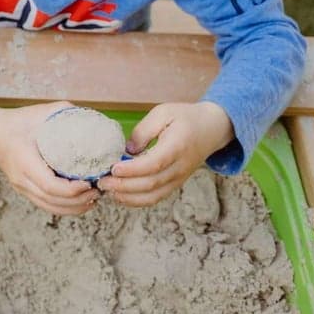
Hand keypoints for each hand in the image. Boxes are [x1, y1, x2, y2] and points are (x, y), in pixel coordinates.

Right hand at [0, 102, 99, 215]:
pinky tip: (77, 203)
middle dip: (78, 201)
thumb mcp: (40, 112)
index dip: (72, 190)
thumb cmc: (15, 121)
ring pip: (49, 207)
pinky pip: (44, 204)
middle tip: (97, 191)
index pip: (51, 186)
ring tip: (91, 199)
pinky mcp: (23, 189)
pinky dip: (62, 208)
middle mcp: (21, 179)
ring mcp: (21, 186)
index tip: (89, 182)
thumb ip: (64, 112)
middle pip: (52, 201)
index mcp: (25, 161)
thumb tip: (90, 117)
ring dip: (72, 208)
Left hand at [97, 101, 233, 206]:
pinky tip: (120, 194)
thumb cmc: (185, 118)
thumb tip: (127, 150)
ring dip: (128, 197)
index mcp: (177, 146)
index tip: (113, 168)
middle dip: (123, 185)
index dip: (132, 170)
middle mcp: (179, 167)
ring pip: (153, 196)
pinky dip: (137, 200)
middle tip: (101, 181)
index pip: (154, 164)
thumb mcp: (163, 113)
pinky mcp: (174, 184)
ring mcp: (178, 178)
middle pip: (151, 184)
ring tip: (107, 189)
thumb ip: (144, 130)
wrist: (212, 129)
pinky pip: (156, 197)